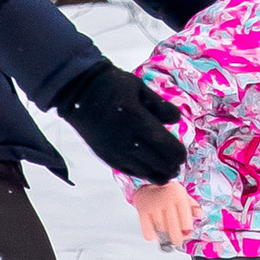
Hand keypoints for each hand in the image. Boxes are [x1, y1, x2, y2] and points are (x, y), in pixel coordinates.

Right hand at [52, 64, 186, 183]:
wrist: (78, 92)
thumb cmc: (112, 85)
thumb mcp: (140, 88)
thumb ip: (160, 106)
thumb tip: (176, 120)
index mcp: (139, 122)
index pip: (169, 149)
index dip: (179, 153)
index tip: (181, 149)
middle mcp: (128, 142)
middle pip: (161, 166)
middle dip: (172, 164)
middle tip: (175, 157)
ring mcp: (117, 153)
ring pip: (147, 174)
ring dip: (159, 171)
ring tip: (165, 165)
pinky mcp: (107, 157)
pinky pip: (131, 172)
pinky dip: (143, 171)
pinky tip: (148, 164)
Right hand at [133, 177, 197, 245]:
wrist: (148, 181)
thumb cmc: (167, 191)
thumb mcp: (182, 194)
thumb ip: (192, 205)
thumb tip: (198, 214)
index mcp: (178, 196)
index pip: (185, 221)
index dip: (187, 231)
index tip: (187, 234)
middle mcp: (166, 201)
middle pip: (173, 228)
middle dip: (177, 238)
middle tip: (177, 240)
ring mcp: (153, 206)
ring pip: (162, 230)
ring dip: (165, 235)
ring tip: (166, 231)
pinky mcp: (142, 211)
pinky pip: (148, 232)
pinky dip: (152, 236)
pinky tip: (156, 232)